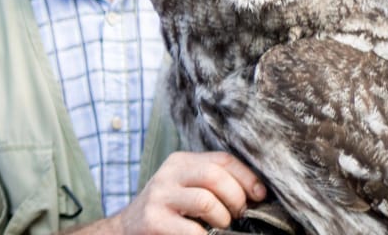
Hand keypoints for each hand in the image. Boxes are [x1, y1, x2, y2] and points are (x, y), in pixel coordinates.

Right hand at [115, 151, 266, 233]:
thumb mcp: (186, 187)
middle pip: (216, 176)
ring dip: (223, 219)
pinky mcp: (153, 221)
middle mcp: (168, 174)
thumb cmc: (168, 211)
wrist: (127, 229)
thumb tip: (258, 192)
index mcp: (181, 161)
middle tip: (239, 215)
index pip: (222, 159)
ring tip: (221, 227)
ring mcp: (159, 197)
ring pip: (206, 201)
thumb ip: (214, 183)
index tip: (260, 195)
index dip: (247, 177)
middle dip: (236, 198)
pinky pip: (193, 230)